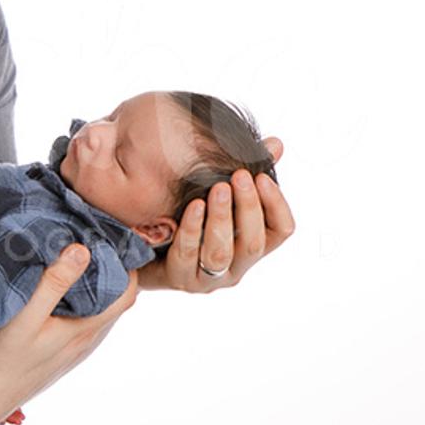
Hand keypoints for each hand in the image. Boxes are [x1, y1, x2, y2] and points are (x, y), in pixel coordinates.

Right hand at [0, 244, 136, 424]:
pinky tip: (58, 290)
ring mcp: (74, 350)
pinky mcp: (59, 354)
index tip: (111, 237)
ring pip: (99, 310)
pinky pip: (82, 321)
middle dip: (111, 268)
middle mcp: (87, 341)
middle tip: (92, 237)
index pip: (127, 291)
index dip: (126, 263)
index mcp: (86, 329)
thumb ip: (53, 283)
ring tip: (75, 256)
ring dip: (94, 285)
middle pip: (116, 299)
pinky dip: (80, 300)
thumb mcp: (24, 315)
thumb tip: (82, 249)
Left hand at [140, 138, 294, 292]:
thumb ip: (246, 175)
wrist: (143, 249)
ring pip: (221, 253)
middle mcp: (237, 266)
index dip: (276, 204)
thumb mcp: (218, 194)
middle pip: (254, 242)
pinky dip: (191, 229)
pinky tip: (193, 205)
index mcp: (252, 244)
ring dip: (221, 218)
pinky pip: (187, 255)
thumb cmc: (189, 216)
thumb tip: (276, 144)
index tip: (263, 175)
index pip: (281, 230)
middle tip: (240, 175)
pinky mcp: (181, 280)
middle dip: (248, 207)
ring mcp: (209, 278)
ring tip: (219, 188)